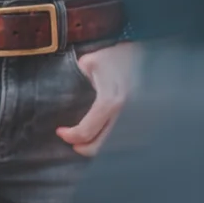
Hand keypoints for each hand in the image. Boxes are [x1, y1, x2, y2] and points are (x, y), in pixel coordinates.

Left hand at [56, 41, 136, 156]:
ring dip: (95, 144)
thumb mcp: (89, 62)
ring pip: (110, 146)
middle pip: (99, 146)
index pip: (86, 131)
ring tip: (84, 136)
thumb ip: (76, 78)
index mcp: (110, 101)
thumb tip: (64, 94)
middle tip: (70, 138)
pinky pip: (119, 139)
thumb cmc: (115, 57)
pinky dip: (106, 140)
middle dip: (81, 147)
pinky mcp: (136, 120)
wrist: (143, 55)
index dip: (70, 136)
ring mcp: (132, 120)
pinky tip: (99, 132)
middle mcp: (123, 114)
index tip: (60, 131)